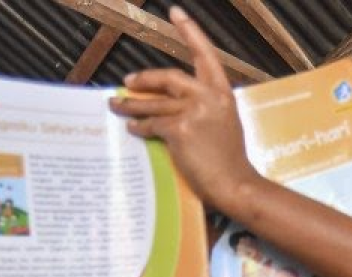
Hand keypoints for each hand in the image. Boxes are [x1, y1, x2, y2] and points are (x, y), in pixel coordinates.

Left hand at [109, 6, 259, 209]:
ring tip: (116, 105)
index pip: (205, 54)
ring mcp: (194, 112)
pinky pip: (152, 124)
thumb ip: (205, 107)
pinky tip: (132, 128)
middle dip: (144, 79)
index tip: (176, 12)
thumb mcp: (224, 123)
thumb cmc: (230, 160)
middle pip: (168, 77)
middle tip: (128, 81)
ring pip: (154, 103)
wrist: (234, 183)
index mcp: (222, 92)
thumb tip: (173, 104)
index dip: (190, 32)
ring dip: (131, 104)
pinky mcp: (180, 129)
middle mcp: (208, 96)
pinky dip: (139, 126)